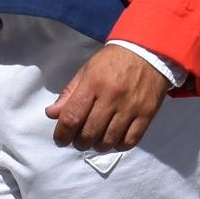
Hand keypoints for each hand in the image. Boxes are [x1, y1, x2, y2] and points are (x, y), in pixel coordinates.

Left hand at [48, 44, 169, 151]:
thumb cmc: (113, 61)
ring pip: (109, 141)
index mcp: (93, 83)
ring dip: (98, 146)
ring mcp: (130, 107)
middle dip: (79, 143)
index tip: (61, 139)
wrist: (148, 52)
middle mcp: (111, 97)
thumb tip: (52, 114)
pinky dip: (118, 146)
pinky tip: (114, 139)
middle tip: (79, 140)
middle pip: (89, 133)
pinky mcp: (147, 114)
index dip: (62, 134)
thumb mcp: (87, 70)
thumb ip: (69, 93)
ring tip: (96, 140)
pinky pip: (130, 141)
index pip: (72, 117)